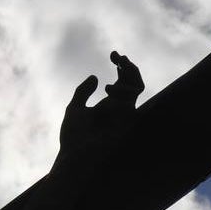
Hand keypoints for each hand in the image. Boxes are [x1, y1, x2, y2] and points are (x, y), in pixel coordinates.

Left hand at [57, 50, 143, 165]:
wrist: (76, 155)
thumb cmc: (73, 136)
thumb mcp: (74, 108)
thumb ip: (83, 92)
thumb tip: (95, 77)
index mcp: (109, 103)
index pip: (123, 79)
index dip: (122, 65)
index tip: (113, 54)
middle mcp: (120, 108)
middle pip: (135, 80)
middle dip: (129, 66)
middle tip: (118, 58)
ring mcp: (125, 114)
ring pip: (138, 86)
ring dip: (127, 76)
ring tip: (111, 78)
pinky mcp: (128, 121)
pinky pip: (133, 99)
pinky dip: (121, 91)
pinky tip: (107, 91)